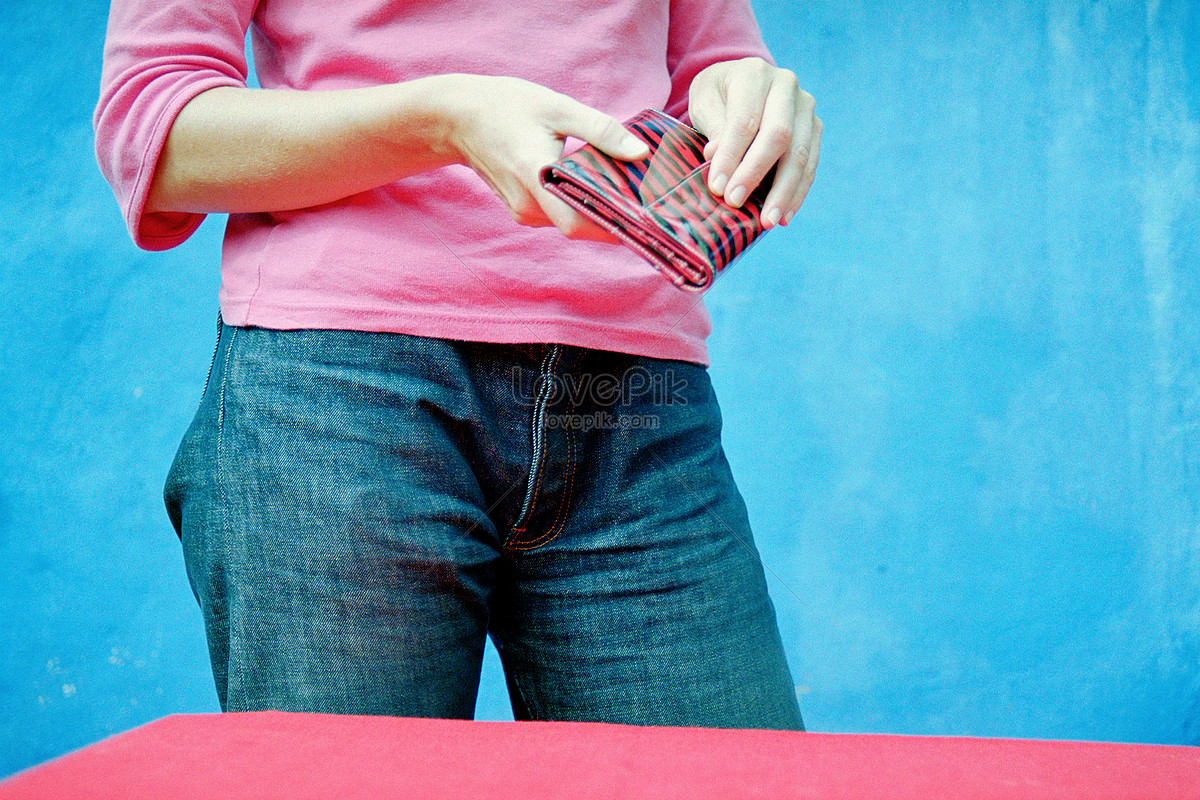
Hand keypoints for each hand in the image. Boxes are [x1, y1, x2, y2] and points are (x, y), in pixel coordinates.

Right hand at [441, 75, 648, 241]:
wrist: (458, 118)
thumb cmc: (507, 107)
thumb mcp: (558, 108)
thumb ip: (601, 131)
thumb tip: (640, 152)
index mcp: (536, 177)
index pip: (578, 222)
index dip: (612, 229)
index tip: (646, 225)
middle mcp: (528, 205)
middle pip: (581, 227)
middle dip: (616, 222)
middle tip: (653, 212)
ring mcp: (524, 212)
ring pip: (572, 224)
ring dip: (600, 215)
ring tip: (635, 200)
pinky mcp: (524, 211)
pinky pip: (560, 218)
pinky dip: (582, 209)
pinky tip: (604, 193)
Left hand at [687, 57, 820, 228]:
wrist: (741, 85)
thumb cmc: (717, 97)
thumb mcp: (704, 103)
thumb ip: (713, 126)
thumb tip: (716, 157)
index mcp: (754, 75)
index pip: (745, 120)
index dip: (732, 156)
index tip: (717, 188)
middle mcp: (786, 86)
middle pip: (778, 135)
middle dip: (756, 174)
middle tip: (736, 204)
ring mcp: (805, 107)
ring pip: (800, 153)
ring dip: (783, 191)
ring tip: (768, 221)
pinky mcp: (814, 128)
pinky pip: (811, 164)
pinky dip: (798, 193)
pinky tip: (785, 216)